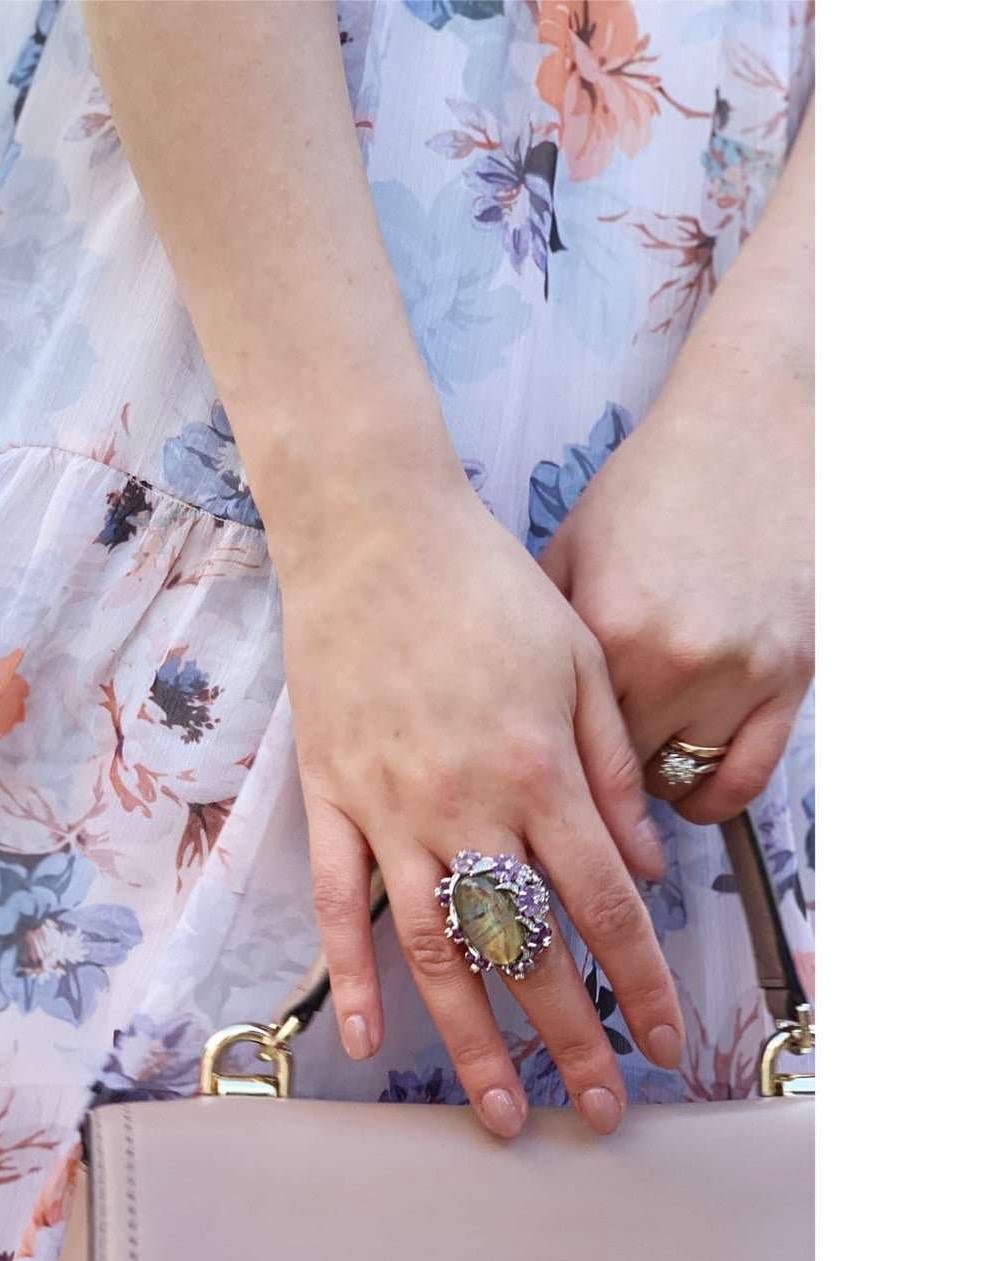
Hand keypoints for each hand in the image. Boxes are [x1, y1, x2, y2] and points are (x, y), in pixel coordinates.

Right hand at [275, 424, 685, 1140]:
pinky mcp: (329, 796)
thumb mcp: (577, 659)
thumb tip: (644, 862)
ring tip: (500, 1108)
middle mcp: (465, 804)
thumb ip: (611, 769)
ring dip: (470, 1037)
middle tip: (596, 1111)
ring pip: (433, 947)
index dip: (638, 982)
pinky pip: (337, 901)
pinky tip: (367, 1036)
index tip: (661, 1041)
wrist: (372, 532)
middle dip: (569, 1039)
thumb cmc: (482, 586)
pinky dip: (349, 974)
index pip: (602, 904)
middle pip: (524, 947)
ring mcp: (389, 807)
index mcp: (537, 769)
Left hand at [538, 387, 812, 824]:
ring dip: (649, 788)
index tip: (528, 779)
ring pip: (679, 782)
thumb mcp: (569, 550)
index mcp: (604, 631)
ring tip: (628, 776)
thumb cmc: (648, 489)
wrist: (751, 431)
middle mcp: (671, 661)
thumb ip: (537, 635)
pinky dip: (712, 796)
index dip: (541, 767)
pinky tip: (687, 790)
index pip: (560, 745)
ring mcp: (739, 673)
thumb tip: (502, 712)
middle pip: (615, 774)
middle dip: (589, 781)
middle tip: (572, 779)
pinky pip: (746, 777)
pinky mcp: (791, 677)